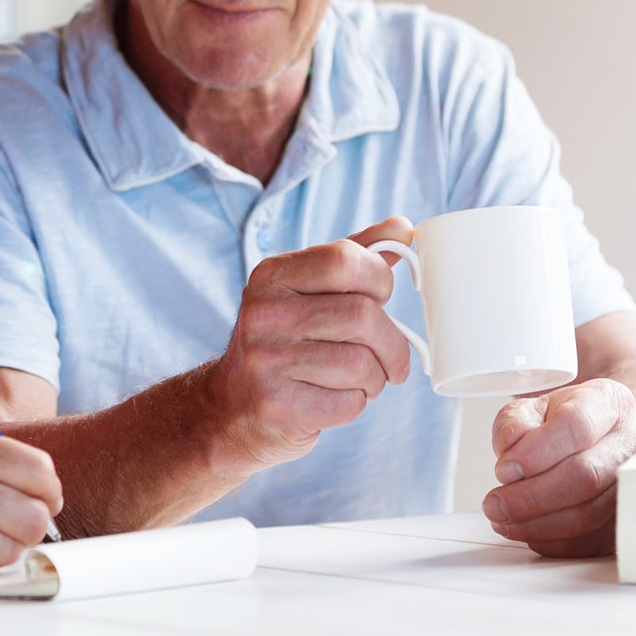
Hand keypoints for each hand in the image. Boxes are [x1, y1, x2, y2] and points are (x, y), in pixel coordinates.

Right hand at [206, 216, 417, 469]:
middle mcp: (264, 313)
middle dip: (392, 342)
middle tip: (393, 357)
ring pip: (361, 363)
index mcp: (272, 275)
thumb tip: (403, 227)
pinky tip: (336, 397)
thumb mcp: (307, 290)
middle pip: (362, 315)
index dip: (379, 280)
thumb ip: (353, 257)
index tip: (381, 300)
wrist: (233, 407)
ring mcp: (267, 361)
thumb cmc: (284, 341)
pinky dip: (357, 403)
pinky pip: (349, 402)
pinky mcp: (278, 406)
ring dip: (376, 377)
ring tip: (362, 379)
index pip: (345, 259)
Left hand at [482, 378, 635, 557]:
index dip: (536, 453)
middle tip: (496, 504)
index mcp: (609, 403)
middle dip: (531, 496)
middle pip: (586, 475)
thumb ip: (514, 425)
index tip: (503, 470)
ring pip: (588, 514)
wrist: (600, 440)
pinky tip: (527, 530)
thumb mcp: (532, 409)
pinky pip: (589, 541)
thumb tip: (511, 456)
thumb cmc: (565, 424)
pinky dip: (552, 541)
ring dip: (537, 523)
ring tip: (504, 518)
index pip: (576, 426)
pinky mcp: (626, 520)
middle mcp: (632, 441)